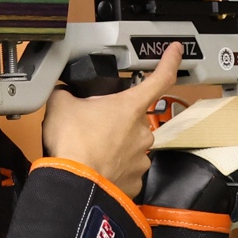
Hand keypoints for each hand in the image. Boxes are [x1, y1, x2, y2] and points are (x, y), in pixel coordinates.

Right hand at [41, 43, 180, 195]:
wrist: (74, 186)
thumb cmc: (73, 145)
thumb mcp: (60, 106)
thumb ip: (66, 93)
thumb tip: (63, 94)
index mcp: (130, 107)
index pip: (160, 78)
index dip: (170, 61)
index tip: (176, 51)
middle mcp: (142, 132)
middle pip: (133, 119)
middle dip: (115, 121)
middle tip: (92, 127)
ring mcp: (141, 159)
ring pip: (129, 146)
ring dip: (113, 146)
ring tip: (89, 151)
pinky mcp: (135, 182)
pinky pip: (126, 170)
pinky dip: (113, 168)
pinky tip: (96, 168)